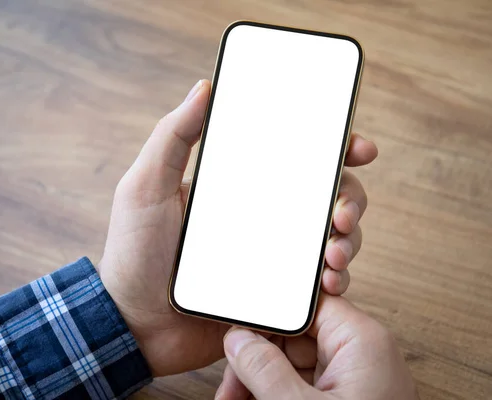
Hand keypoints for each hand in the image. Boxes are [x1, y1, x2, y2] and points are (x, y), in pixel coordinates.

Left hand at [98, 80, 377, 376]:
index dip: (333, 150)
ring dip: (349, 240)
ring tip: (334, 253)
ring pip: (332, 237)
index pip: (295, 159)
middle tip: (341, 214)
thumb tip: (204, 88)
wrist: (135, 324)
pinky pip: (319, 283)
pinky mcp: (277, 293)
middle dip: (351, 199)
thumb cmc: (134, 253)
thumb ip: (172, 137)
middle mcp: (263, 217)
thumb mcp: (146, 187)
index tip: (356, 147)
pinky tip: (329, 280)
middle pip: (326, 197)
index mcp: (240, 187)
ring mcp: (273, 255)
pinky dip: (336, 278)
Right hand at [216, 294, 418, 399]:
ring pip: (292, 364)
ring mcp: (353, 379)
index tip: (237, 334)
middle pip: (293, 338)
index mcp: (361, 340)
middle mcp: (360, 354)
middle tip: (230, 386)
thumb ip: (266, 371)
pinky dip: (276, 395)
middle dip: (256, 360)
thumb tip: (239, 341)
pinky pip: (302, 386)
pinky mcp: (345, 399)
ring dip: (260, 382)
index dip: (268, 315)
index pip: (306, 305)